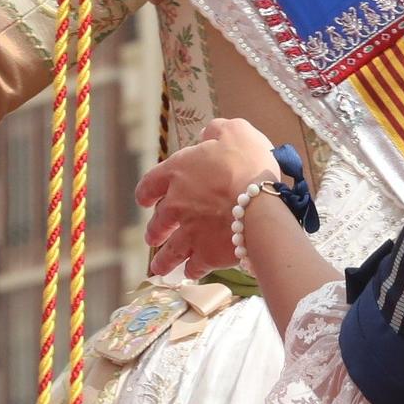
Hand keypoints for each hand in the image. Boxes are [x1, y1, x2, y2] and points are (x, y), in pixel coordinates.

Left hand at [134, 119, 283, 277]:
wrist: (258, 202)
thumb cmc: (246, 161)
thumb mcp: (233, 131)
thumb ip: (216, 132)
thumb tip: (207, 135)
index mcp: (177, 172)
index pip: (151, 183)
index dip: (147, 192)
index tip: (144, 201)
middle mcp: (176, 205)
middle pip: (158, 223)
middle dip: (155, 232)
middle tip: (153, 237)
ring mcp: (190, 233)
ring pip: (170, 251)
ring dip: (164, 260)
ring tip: (159, 267)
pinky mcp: (207, 254)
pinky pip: (195, 266)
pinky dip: (193, 270)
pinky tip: (192, 273)